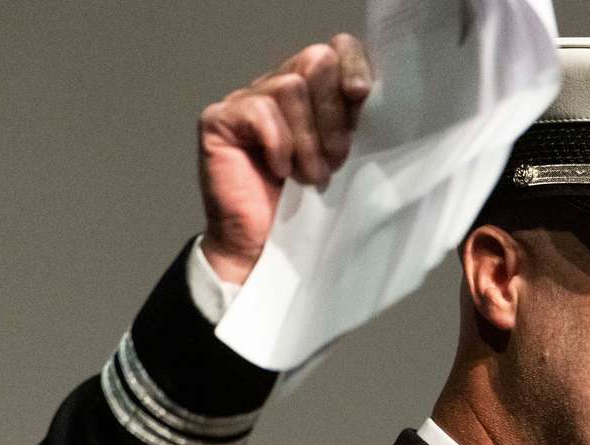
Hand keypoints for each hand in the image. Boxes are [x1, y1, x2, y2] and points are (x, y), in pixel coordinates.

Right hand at [197, 33, 372, 284]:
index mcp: (316, 93)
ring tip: (312, 176)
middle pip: (315, 62)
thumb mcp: (345, 160)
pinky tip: (279, 172)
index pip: (338, 49)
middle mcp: (280, 88)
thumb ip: (354, 122)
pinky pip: (259, 111)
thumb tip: (369, 93)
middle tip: (337, 158)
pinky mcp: (219, 119)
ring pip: (290, 87)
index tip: (361, 96)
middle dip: (333, 113)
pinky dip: (278, 143)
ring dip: (308, 138)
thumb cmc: (308, 209)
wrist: (265, 250)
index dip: (353, 65)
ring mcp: (247, 100)